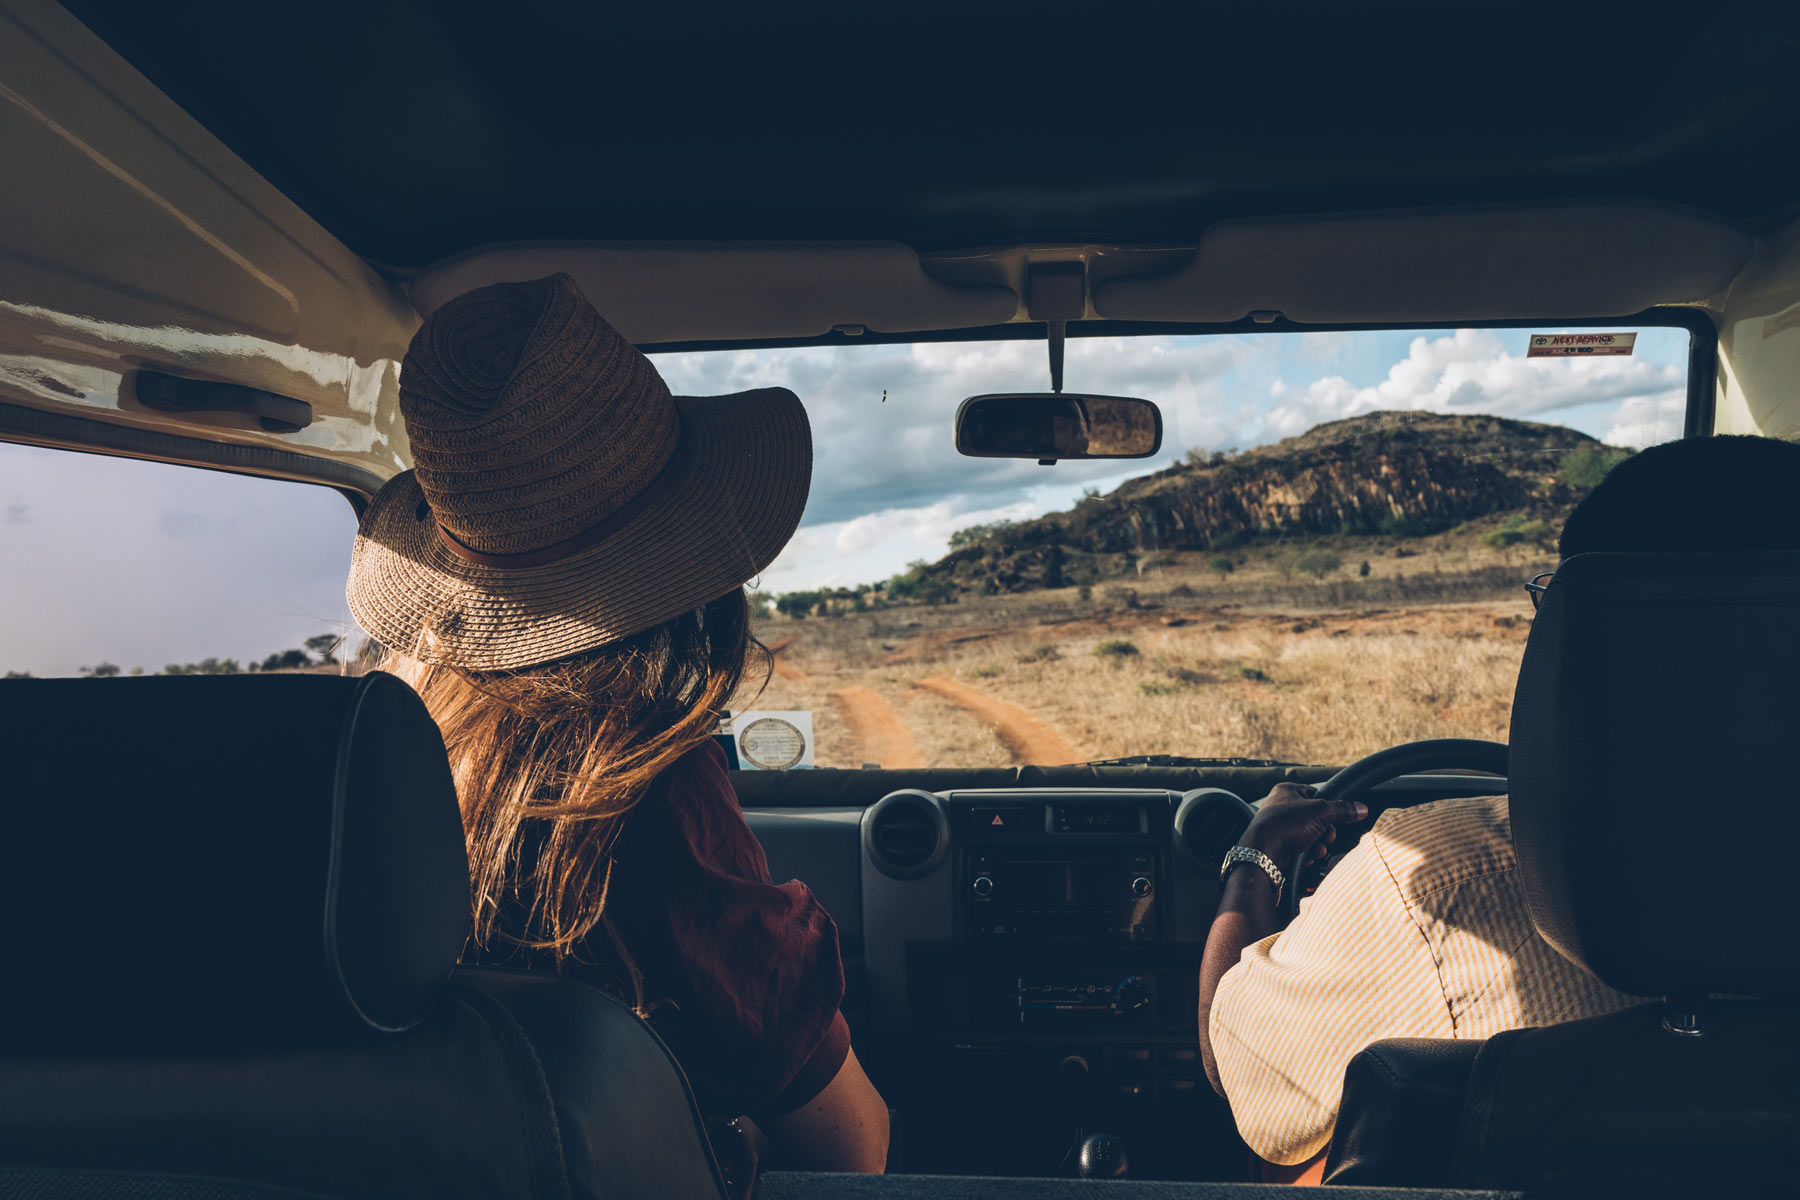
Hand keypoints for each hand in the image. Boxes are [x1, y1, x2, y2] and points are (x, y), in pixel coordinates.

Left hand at [1239, 783, 1367, 867]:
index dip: (1328, 808)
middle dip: (1325, 831)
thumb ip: (1343, 810)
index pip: (1316, 794)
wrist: (1262, 852)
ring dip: (1318, 844)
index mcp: (1287, 791)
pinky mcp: (1278, 843)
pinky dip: (1307, 852)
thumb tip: (1361, 808)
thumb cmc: (1285, 825)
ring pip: (1309, 834)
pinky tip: (1308, 856)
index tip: (1334, 818)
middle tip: (1326, 836)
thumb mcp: (1320, 812)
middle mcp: (1281, 806)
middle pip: (1315, 817)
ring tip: (1316, 848)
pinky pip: (1300, 846)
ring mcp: (1278, 825)